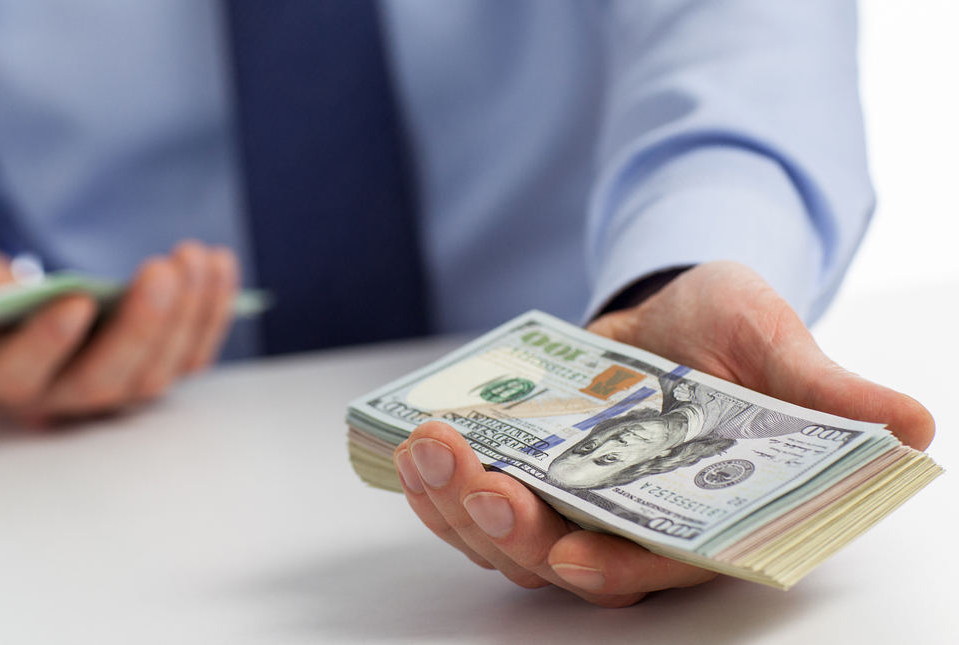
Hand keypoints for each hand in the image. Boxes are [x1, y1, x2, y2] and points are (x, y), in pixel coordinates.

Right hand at [0, 240, 238, 422]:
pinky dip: (211, 309)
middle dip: (141, 324)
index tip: (77, 300)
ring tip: (193, 256)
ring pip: (157, 374)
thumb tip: (10, 286)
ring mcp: (108, 392)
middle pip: (104, 380)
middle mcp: (54, 398)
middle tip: (160, 269)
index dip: (48, 342)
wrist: (11, 315)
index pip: (18, 374)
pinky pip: (190, 356)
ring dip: (186, 311)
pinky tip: (219, 263)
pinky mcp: (150, 373)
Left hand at [393, 261, 933, 606]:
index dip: (619, 568)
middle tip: (484, 484)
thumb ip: (826, 391)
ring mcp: (572, 502)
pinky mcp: (530, 473)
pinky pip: (472, 497)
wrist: (672, 307)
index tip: (573, 555)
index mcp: (701, 513)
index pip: (662, 565)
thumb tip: (912, 425)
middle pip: (567, 559)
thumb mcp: (777, 344)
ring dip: (460, 504)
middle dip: (517, 532)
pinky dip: (439, 481)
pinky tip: (412, 446)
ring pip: (508, 537)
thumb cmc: (734, 331)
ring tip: (430, 447)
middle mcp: (631, 522)